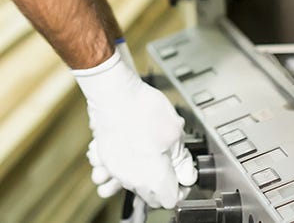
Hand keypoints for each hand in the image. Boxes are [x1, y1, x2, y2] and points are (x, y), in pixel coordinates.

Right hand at [73, 50, 195, 208]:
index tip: (182, 174)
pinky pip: (122, 170)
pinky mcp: (107, 157)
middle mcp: (132, 180)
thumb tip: (187, 173)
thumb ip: (183, 159)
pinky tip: (138, 146)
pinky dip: (130, 164)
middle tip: (170, 163)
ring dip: (145, 174)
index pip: (171, 200)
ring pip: (135, 183)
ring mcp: (117, 169)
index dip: (180, 187)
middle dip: (163, 183)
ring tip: (154, 152)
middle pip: (152, 195)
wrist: (114, 93)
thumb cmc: (142, 109)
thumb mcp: (175, 133)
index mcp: (153, 178)